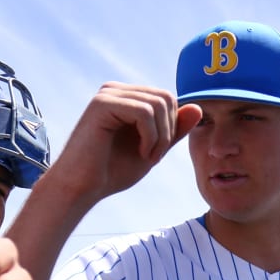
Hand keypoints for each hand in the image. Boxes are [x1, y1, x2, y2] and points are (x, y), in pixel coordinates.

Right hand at [45, 83, 201, 202]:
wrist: (82, 188)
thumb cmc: (112, 172)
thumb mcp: (153, 149)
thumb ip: (173, 130)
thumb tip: (197, 107)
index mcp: (126, 98)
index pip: (167, 98)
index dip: (172, 127)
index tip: (157, 154)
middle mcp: (116, 90)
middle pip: (166, 98)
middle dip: (168, 131)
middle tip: (154, 157)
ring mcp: (108, 94)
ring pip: (158, 104)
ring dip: (161, 137)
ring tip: (147, 157)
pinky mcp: (102, 103)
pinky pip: (144, 112)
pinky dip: (151, 137)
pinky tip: (141, 153)